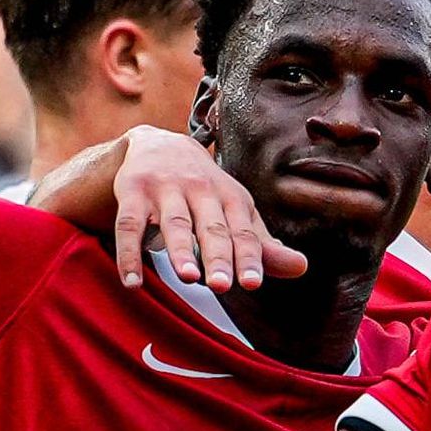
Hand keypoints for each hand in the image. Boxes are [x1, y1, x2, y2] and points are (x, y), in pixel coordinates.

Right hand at [109, 126, 302, 294]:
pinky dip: (129, 254)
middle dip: (218, 254)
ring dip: (179, 250)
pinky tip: (132, 283)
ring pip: (173, 222)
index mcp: (229, 196)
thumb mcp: (234, 211)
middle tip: (223, 285)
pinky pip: (129, 225)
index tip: (253, 283)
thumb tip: (301, 268)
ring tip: (188, 277)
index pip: (242, 230)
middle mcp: (200, 188)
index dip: (249, 256)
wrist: (157, 144)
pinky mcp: (132, 191)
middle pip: (211, 226)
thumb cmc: (203, 190)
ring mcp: (164, 188)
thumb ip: (261, 244)